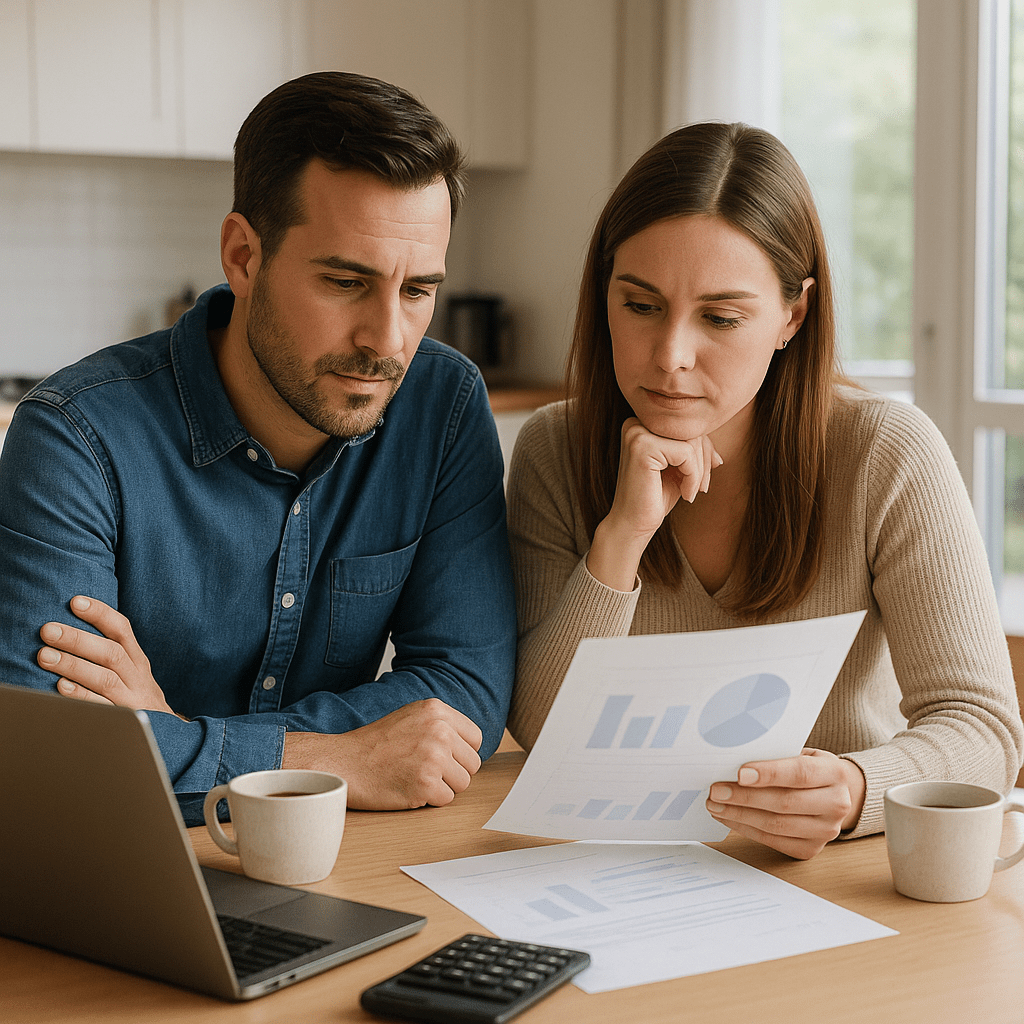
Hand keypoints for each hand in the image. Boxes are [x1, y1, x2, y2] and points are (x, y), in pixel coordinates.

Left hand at [37, 596, 181, 717]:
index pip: (122, 630)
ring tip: (45, 656)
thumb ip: (112, 654)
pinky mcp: (125, 721)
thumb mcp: (132, 674)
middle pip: (111, 653)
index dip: (100, 614)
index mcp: (138, 661)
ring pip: (105, 678)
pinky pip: (102, 708)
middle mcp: (137, 677)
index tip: (76, 601)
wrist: (167, 736)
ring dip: (74, 665)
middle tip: (48, 630)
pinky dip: (82, 697)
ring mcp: (132, 700)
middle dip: (78, 640)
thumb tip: (70, 631)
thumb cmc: (137, 699)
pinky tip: (61, 688)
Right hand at [282, 698, 482, 809]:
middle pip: (472, 763)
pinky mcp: (425, 784)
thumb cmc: (375, 744)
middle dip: (453, 772)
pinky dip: (430, 801)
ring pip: (463, 783)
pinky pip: (446, 800)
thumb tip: (471, 744)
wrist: (343, 762)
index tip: (444, 758)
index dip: (461, 752)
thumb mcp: (411, 716)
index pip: (475, 738)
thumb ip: (441, 724)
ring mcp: (433, 757)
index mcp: (437, 710)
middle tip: (426, 771)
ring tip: (415, 778)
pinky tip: (409, 789)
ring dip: (442, 787)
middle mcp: (439, 730)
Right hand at [587, 417, 721, 589]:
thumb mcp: (678, 468)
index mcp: (641, 424)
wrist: (632, 525)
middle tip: (703, 488)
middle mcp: (635, 424)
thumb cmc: (655, 497)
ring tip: (693, 492)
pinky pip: (686, 453)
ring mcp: (637, 433)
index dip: (703, 449)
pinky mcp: (643, 447)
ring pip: (691, 441)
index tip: (705, 476)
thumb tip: (718, 443)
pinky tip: (685, 495)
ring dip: (701, 471)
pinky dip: (693, 477)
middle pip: (690, 429)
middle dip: (705, 459)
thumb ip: (694, 449)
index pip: (685, 425)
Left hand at [705, 748, 865, 859]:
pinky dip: (745, 829)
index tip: (740, 773)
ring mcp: (826, 831)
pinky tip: (728, 817)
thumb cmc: (809, 768)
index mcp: (835, 773)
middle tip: (717, 791)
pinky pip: (772, 841)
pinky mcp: (811, 848)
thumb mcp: (801, 754)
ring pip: (776, 825)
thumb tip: (734, 762)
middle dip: (745, 797)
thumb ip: (776, 757)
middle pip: (785, 802)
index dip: (769, 773)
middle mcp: (836, 804)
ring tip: (715, 805)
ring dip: (739, 815)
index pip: (800, 773)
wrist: (835, 794)